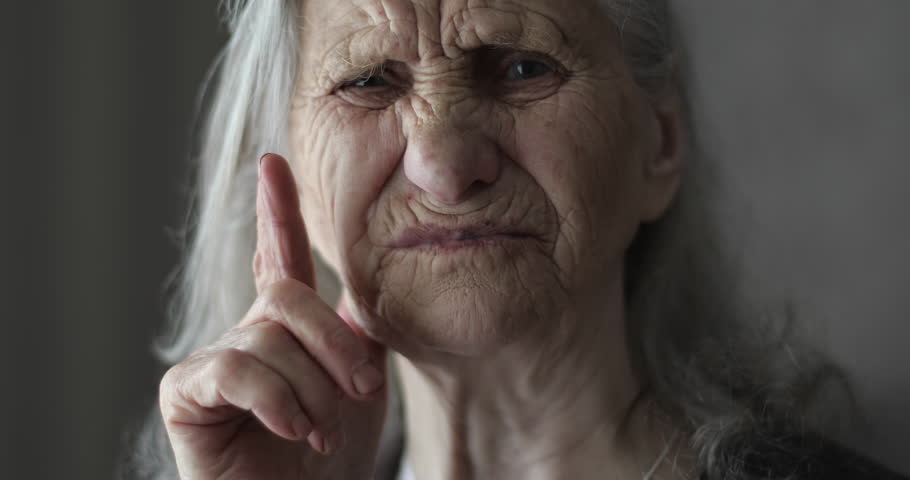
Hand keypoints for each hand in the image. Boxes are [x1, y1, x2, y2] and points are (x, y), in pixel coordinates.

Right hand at [159, 154, 387, 478]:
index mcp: (283, 326)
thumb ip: (358, 328)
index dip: (276, 209)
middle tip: (364, 388)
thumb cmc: (333, 454)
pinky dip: (275, 400)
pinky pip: (233, 370)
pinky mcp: (184, 394)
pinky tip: (292, 430)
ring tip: (322, 433)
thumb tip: (363, 283)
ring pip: (269, 339)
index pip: (278, 256)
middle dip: (335, 343)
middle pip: (289, 296)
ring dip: (312, 391)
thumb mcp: (360, 382)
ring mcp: (209, 362)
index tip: (273, 161)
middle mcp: (244, 334)